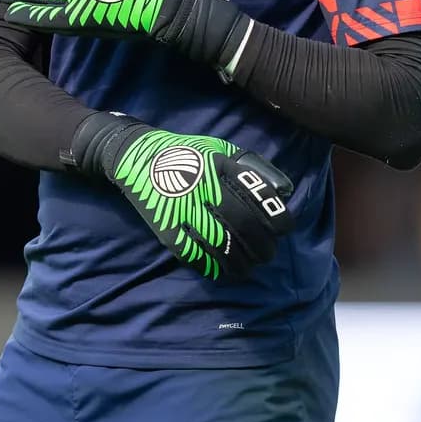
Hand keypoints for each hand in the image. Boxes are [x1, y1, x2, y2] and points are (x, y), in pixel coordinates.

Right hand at [72, 112, 294, 280]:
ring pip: (220, 244)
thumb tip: (282, 191)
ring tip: (249, 269)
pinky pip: (193, 253)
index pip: (257, 194)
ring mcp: (183, 208)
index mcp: (220, 164)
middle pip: (242, 223)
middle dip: (262, 246)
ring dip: (240, 262)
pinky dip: (212, 267)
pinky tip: (224, 272)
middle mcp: (203, 186)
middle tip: (267, 254)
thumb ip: (248, 166)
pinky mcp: (166, 226)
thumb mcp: (218, 148)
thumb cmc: (185, 153)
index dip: (276, 217)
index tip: (283, 230)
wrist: (137, 157)